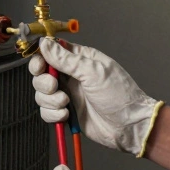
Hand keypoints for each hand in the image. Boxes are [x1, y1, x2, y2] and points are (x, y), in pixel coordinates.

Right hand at [29, 36, 161, 156]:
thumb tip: (45, 43)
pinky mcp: (66, 112)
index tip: (40, 66)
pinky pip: (47, 111)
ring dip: (50, 100)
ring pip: (42, 93)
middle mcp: (71, 76)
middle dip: (43, 81)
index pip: (50, 51)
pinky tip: (66, 114)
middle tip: (55, 86)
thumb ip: (66, 59)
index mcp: (79, 59)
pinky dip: (53, 114)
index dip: (40, 57)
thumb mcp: (93, 72)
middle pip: (41, 73)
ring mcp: (68, 94)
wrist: (129, 126)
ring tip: (66, 104)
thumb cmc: (120, 95)